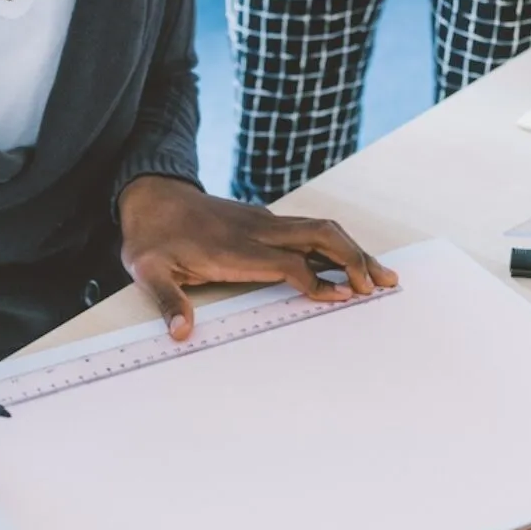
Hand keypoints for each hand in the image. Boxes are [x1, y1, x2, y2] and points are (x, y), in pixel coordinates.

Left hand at [117, 176, 397, 338]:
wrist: (150, 197)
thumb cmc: (150, 238)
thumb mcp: (147, 270)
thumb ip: (168, 301)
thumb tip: (180, 332)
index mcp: (235, 247)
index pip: (289, 263)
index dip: (317, 281)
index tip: (342, 298)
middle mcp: (258, 230)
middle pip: (320, 236)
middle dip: (355, 258)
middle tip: (383, 284)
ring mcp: (264, 223)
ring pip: (321, 230)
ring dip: (354, 251)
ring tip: (383, 276)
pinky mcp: (265, 222)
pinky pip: (310, 231)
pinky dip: (336, 247)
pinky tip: (349, 266)